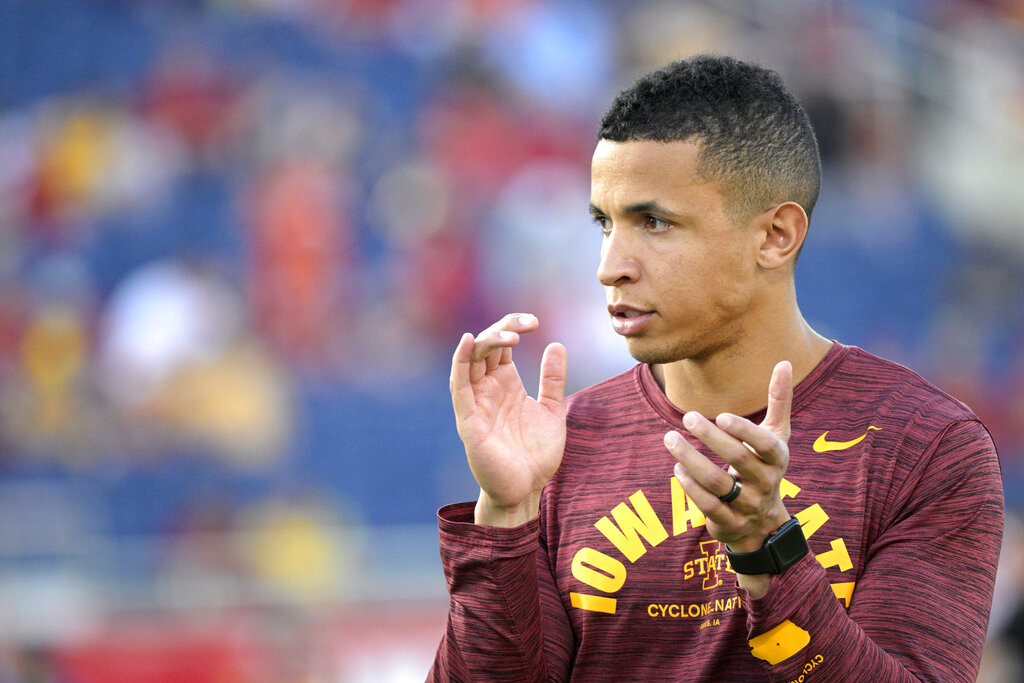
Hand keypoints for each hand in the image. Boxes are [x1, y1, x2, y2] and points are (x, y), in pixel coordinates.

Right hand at [449, 314, 567, 526]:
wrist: (526, 490)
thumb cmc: (535, 454)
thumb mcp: (552, 410)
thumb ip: (552, 379)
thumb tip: (556, 344)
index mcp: (504, 382)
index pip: (500, 343)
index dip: (514, 325)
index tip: (536, 322)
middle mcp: (487, 387)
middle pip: (485, 345)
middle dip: (504, 328)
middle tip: (530, 324)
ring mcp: (476, 402)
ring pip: (471, 360)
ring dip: (487, 341)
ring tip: (511, 335)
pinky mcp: (468, 420)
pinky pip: (459, 386)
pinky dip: (460, 362)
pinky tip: (469, 341)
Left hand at [664, 361, 793, 593]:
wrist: (763, 521)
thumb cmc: (764, 465)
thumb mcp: (776, 435)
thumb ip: (779, 400)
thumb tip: (784, 362)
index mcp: (778, 459)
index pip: (765, 445)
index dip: (745, 431)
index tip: (720, 415)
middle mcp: (766, 483)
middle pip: (738, 460)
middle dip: (710, 438)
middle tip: (687, 416)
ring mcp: (747, 505)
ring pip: (718, 483)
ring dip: (691, 460)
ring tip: (670, 439)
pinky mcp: (728, 522)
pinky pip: (707, 505)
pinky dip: (690, 486)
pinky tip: (677, 467)